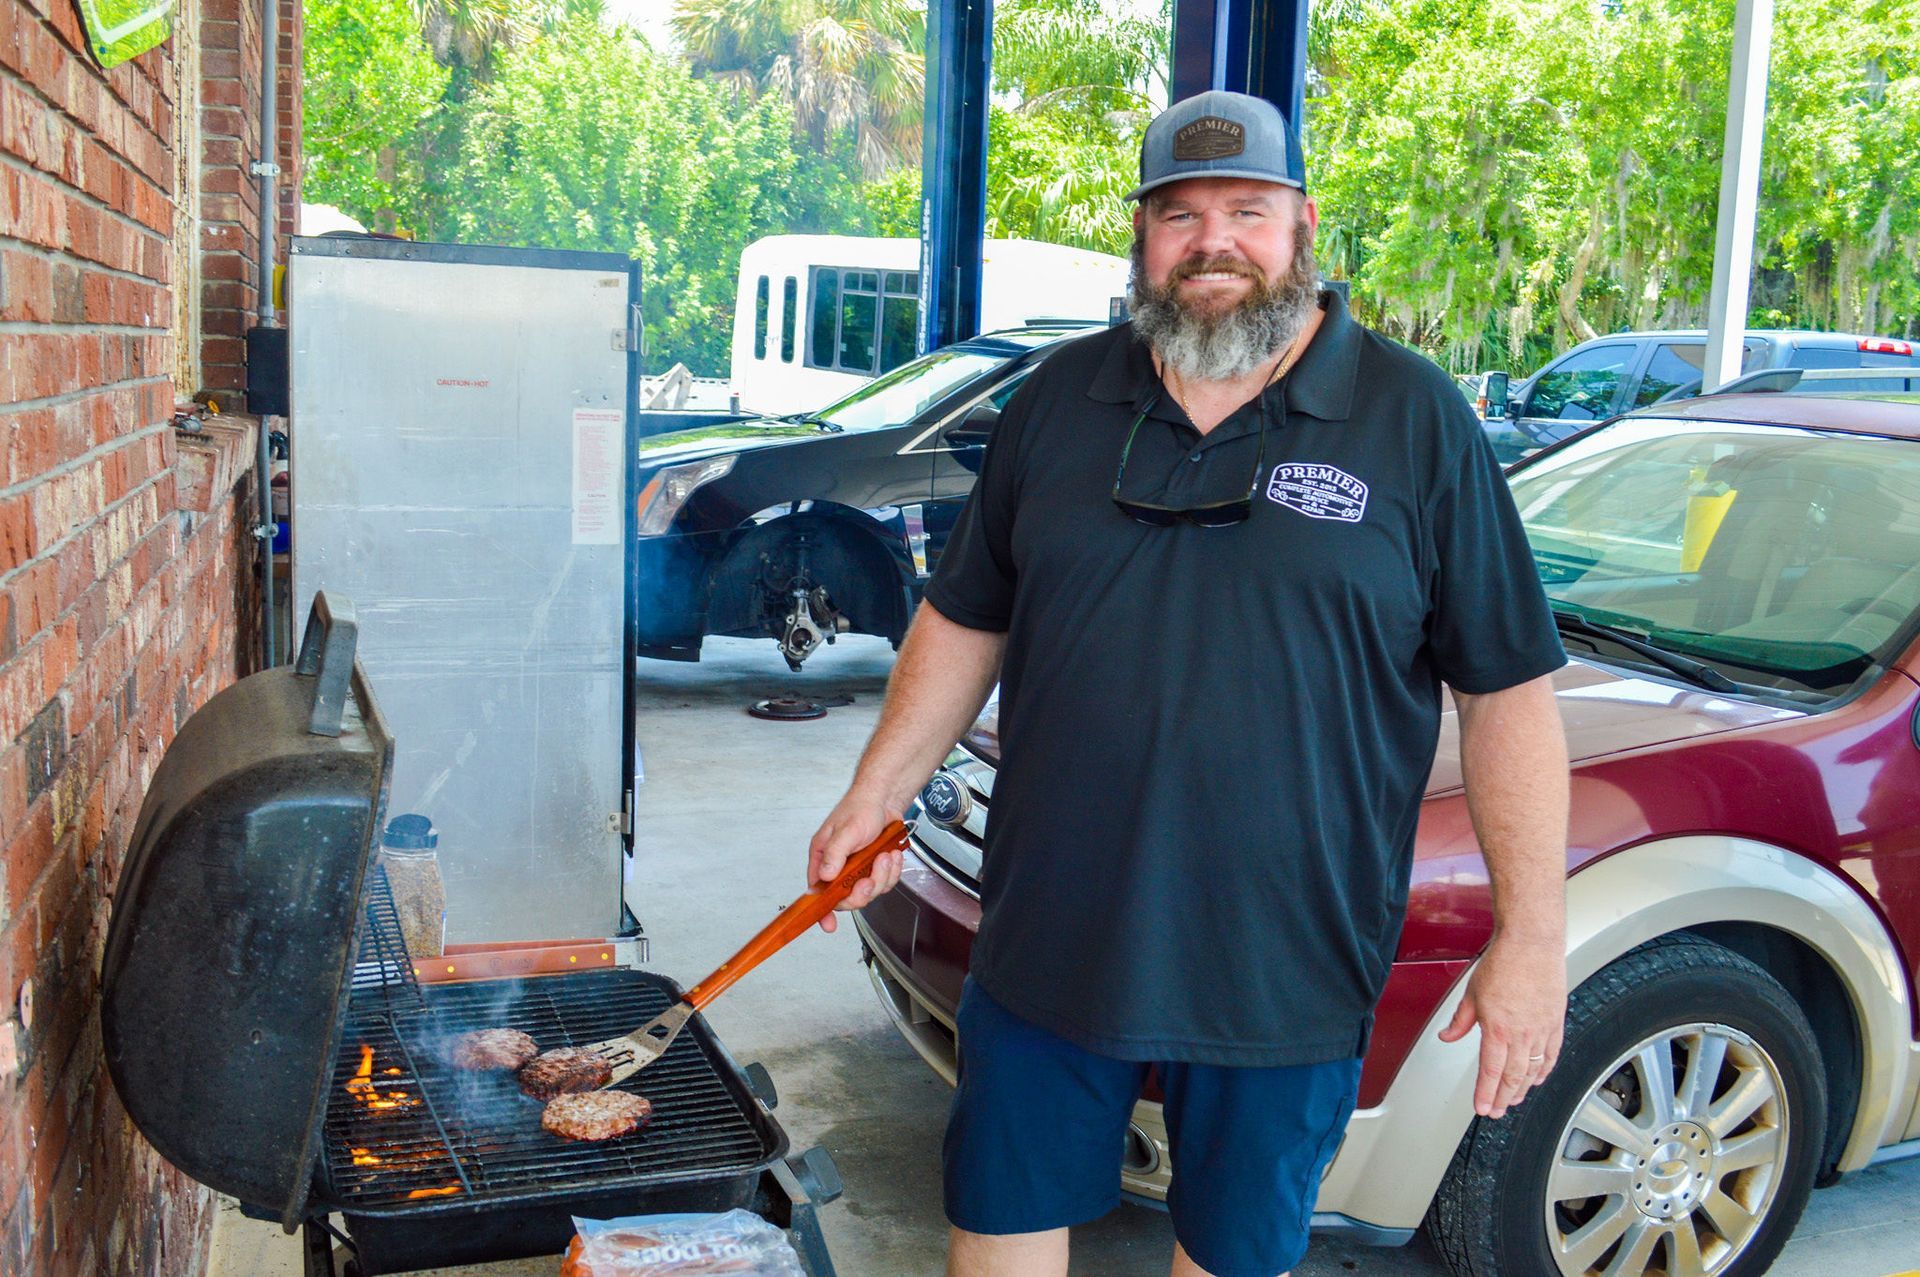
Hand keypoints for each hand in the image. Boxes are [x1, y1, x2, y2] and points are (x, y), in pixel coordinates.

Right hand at [806, 792, 905, 932]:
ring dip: (881, 876)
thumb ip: (834, 854)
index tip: (828, 923)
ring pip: (870, 891)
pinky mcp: (875, 868)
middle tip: (870, 878)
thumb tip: (824, 876)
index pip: (817, 891)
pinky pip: (885, 882)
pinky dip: (892, 871)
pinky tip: (892, 855)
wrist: (885, 799)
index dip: (822, 910)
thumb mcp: (845, 831)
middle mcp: (839, 866)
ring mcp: (858, 869)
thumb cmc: (860, 807)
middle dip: (863, 890)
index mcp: (824, 858)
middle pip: (847, 897)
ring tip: (885, 856)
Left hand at [1437, 935, 1566, 1118]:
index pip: (1490, 1071)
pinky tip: (1539, 1078)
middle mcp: (1522, 1033)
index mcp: (1498, 1028)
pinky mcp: (1556, 1022)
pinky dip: (1545, 1070)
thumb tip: (1448, 1036)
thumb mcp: (1471, 992)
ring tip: (1514, 1099)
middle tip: (1497, 1110)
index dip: (1486, 1093)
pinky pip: (1552, 1054)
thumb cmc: (1503, 963)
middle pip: (1514, 1077)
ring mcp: (1542, 1029)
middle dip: (1504, 1098)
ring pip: (1534, 1070)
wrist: (1531, 944)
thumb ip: (1461, 1020)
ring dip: (1524, 1088)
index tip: (1482, 1107)